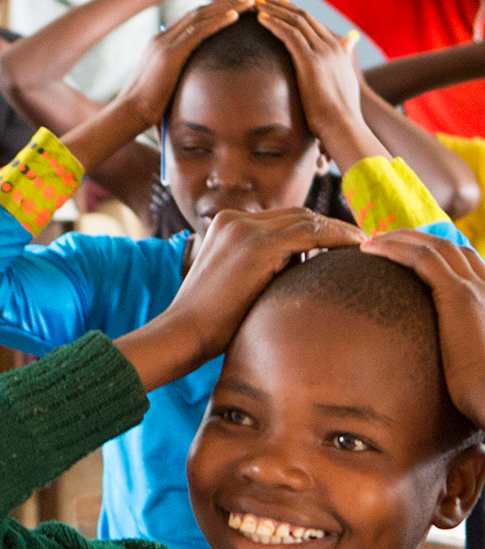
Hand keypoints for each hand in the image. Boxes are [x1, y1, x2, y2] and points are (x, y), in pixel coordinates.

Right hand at [118, 0, 255, 125]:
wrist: (129, 113)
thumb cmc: (146, 107)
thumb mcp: (166, 86)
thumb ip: (180, 77)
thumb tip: (197, 85)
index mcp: (162, 44)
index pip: (193, 20)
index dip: (216, 12)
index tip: (237, 7)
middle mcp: (163, 38)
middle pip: (199, 13)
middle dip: (226, 3)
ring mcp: (165, 44)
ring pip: (201, 17)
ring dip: (228, 7)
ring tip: (249, 1)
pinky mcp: (169, 54)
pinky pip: (198, 32)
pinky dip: (218, 22)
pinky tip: (235, 16)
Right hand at [167, 207, 365, 366]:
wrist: (182, 334)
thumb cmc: (208, 324)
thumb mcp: (236, 286)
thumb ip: (261, 271)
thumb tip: (298, 276)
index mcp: (226, 225)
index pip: (281, 219)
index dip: (314, 229)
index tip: (339, 241)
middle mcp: (234, 219)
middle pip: (296, 214)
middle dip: (330, 226)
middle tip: (361, 240)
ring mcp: (244, 228)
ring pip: (306, 220)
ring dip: (339, 231)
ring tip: (365, 244)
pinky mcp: (256, 244)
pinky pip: (309, 234)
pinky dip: (336, 238)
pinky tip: (358, 247)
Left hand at [253, 0, 361, 138]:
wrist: (344, 127)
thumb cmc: (340, 115)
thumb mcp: (342, 87)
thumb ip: (340, 67)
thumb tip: (339, 62)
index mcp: (339, 49)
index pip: (312, 22)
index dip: (292, 11)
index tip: (276, 3)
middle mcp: (332, 45)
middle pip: (302, 16)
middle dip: (279, 4)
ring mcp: (323, 52)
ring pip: (295, 21)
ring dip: (273, 9)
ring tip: (253, 2)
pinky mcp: (311, 61)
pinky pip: (290, 35)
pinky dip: (275, 24)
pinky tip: (260, 18)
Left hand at [363, 232, 484, 427]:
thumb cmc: (484, 394)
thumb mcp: (470, 365)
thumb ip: (458, 352)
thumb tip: (432, 364)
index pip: (464, 263)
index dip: (433, 254)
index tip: (404, 256)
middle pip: (448, 248)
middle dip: (413, 240)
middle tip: (381, 240)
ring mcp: (475, 288)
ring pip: (433, 247)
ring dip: (399, 239)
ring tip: (369, 241)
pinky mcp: (459, 296)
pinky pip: (422, 259)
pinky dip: (395, 249)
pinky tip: (370, 250)